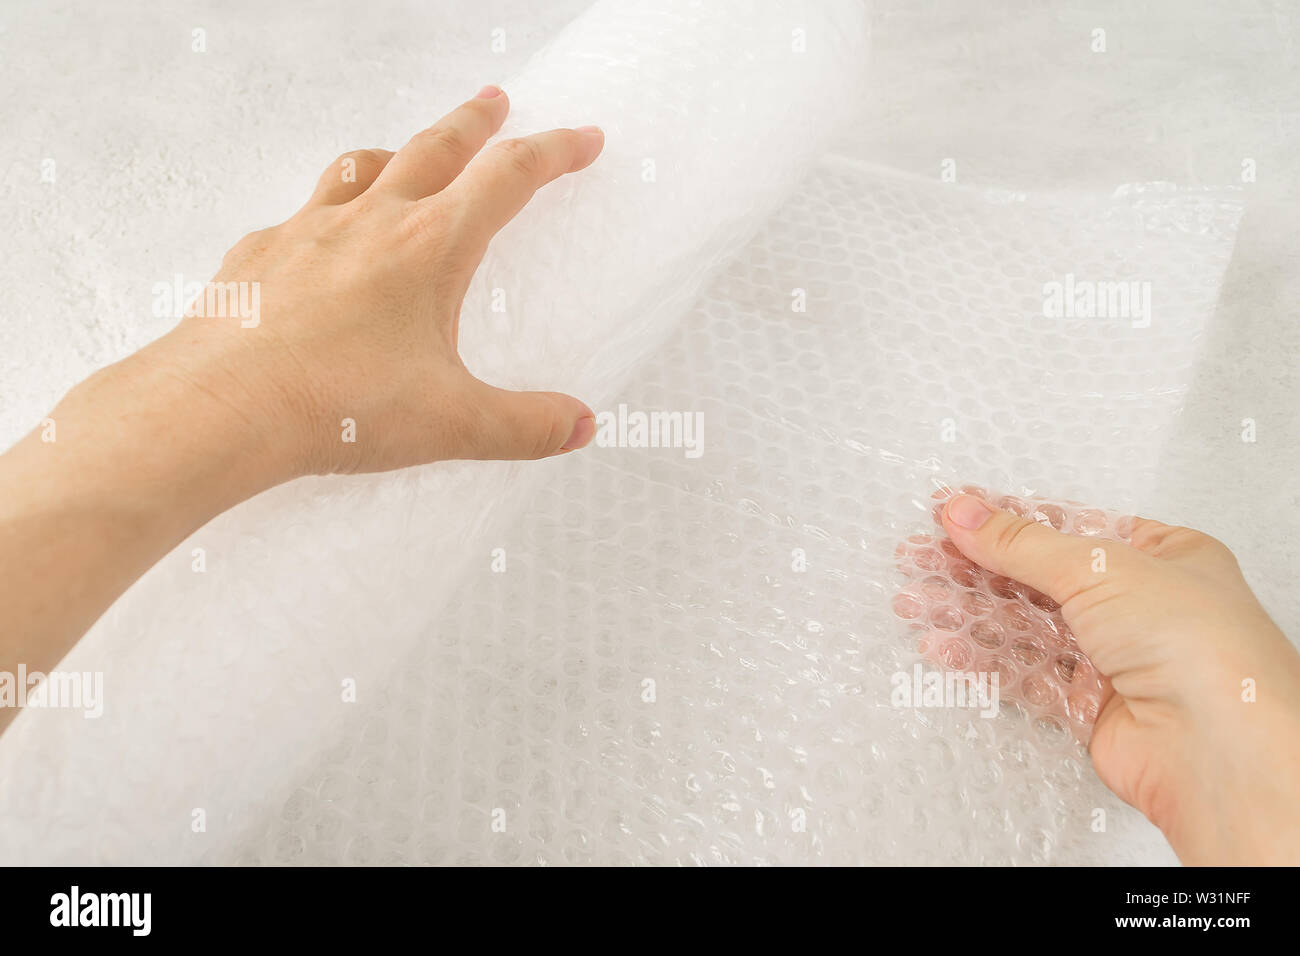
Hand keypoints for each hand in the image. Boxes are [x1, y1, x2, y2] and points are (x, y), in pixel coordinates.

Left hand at [136, 83, 602, 483]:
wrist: (223, 406)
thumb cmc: (336, 403)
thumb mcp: (453, 423)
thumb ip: (525, 424)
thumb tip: (577, 424)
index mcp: (430, 246)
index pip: (507, 178)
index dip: (553, 152)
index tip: (580, 140)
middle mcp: (371, 222)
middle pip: (435, 149)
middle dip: (474, 123)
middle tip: (495, 102)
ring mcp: (307, 231)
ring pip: (360, 167)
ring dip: (395, 152)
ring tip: (407, 155)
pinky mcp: (258, 257)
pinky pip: (297, 217)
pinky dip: (321, 214)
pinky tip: (318, 241)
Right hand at [940, 493, 1299, 864]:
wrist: (1218, 749)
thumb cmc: (1201, 648)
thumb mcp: (1098, 568)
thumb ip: (1020, 543)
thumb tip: (965, 512)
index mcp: (1164, 556)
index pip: (1069, 528)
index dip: (1007, 520)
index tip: (954, 513)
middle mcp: (1143, 607)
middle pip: (1039, 578)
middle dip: (975, 568)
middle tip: (920, 558)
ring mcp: (1117, 659)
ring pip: (1026, 628)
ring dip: (969, 613)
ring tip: (915, 600)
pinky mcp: (1091, 707)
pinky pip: (1025, 675)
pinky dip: (983, 659)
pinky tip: (946, 645)